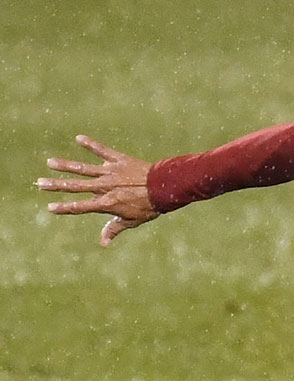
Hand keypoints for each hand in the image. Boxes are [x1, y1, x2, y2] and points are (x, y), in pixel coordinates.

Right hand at [37, 135, 157, 246]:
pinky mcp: (119, 160)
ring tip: (50, 162)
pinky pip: (103, 151)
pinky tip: (79, 138)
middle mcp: (105, 187)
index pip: (81, 207)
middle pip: (76, 187)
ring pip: (84, 169)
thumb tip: (103, 243)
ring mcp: (111, 172)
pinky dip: (91, 144)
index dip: (65, 208)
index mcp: (107, 203)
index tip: (50, 207)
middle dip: (57, 185)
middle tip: (40, 183)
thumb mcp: (132, 220)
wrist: (165, 187)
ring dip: (66, 165)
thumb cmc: (150, 206)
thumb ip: (114, 228)